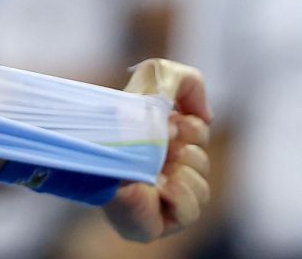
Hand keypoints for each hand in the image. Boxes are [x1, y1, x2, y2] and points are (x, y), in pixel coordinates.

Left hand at [102, 59, 212, 241]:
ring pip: (202, 190)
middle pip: (202, 163)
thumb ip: (187, 80)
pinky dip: (180, 196)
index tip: (172, 124)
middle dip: (186, 150)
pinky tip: (159, 186)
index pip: (199, 135)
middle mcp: (160, 170)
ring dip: (184, 173)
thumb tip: (207, 117)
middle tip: (161, 146)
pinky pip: (190, 214)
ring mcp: (156, 201)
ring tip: (157, 171)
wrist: (94, 146)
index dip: (192, 129)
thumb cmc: (117, 116)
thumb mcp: (154, 78)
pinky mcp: (150, 224)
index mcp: (159, 141)